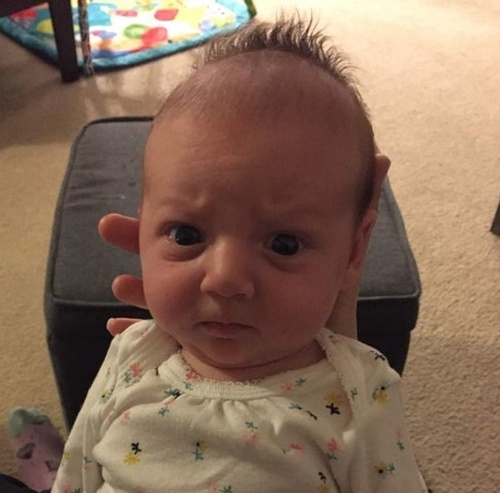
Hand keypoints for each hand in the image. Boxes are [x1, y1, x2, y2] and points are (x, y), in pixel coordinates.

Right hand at [99, 155, 389, 337]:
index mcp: (243, 255)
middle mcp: (223, 277)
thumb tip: (380, 161)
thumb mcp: (341, 258)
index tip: (155, 199)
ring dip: (139, 286)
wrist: (316, 362)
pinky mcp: (208, 341)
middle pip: (177, 255)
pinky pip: (169, 336)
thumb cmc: (332, 309)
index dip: (181, 212)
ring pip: (166, 293)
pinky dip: (142, 333)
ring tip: (115, 282)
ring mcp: (212, 311)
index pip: (206, 229)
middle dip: (144, 241)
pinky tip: (116, 329)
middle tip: (108, 226)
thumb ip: (355, 217)